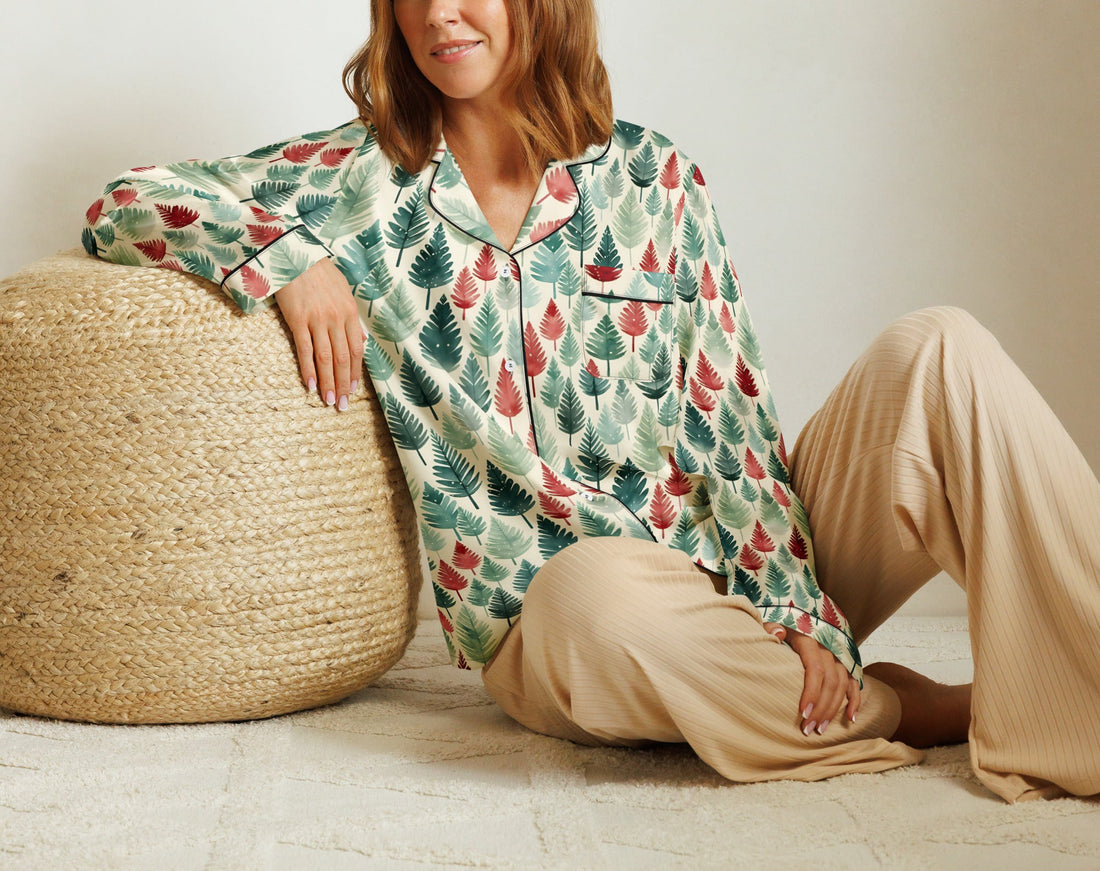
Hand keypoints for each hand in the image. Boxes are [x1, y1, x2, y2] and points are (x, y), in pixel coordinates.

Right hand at [273, 258, 363, 409]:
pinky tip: (310, 386)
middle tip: (344, 405)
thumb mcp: (344, 291)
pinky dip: (308, 370)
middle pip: (342, 359)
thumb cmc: (319, 272)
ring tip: (330, 401)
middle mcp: (336, 319)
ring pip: (325, 359)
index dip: (355, 373)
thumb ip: (352, 318)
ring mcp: (317, 320)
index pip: (356, 350)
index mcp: (350, 313)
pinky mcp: (297, 319)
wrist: (294, 254)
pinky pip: (304, 350)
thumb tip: (361, 341)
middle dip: (344, 384)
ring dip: (328, 383)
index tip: (354, 390)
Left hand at [763, 623, 860, 735]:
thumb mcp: (773, 622)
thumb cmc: (781, 625)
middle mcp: (828, 648)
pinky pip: (853, 683)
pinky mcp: (844, 663)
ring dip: (833, 709)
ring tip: (820, 729)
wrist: (799, 616)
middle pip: (830, 682)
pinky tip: (850, 719)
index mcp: (810, 639)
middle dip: (820, 708)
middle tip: (807, 729)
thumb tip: (778, 633)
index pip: (815, 669)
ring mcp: (838, 656)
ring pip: (841, 685)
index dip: (811, 692)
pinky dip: (855, 701)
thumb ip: (770, 628)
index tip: (802, 712)